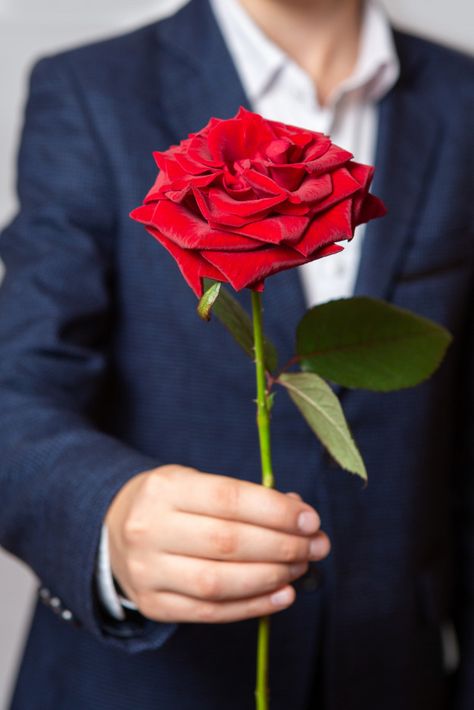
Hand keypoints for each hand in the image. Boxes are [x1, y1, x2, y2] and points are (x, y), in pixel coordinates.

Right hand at [106, 465, 330, 623]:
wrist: (115, 531)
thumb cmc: (172, 504)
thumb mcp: (198, 484)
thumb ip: (246, 498)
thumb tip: (299, 515)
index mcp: (164, 488)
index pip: (228, 498)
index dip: (274, 511)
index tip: (310, 520)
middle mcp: (150, 529)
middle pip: (227, 542)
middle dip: (282, 546)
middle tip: (316, 546)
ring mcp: (147, 571)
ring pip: (218, 581)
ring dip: (271, 576)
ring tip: (300, 568)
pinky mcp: (153, 604)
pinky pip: (210, 612)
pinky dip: (252, 606)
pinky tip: (282, 595)